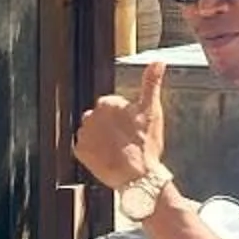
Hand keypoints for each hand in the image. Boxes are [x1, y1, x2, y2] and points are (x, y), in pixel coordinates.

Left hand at [73, 61, 165, 191]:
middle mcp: (91, 116)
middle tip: (127, 140)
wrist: (138, 176)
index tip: (132, 128)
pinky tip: (107, 156)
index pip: (112, 105)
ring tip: (118, 150)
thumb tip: (158, 61)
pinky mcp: (80, 152)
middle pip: (100, 118)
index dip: (124, 117)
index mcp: (107, 103)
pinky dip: (94, 151)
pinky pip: (85, 147)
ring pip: (92, 132)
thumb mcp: (152, 110)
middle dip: (111, 126)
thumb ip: (151, 83)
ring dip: (101, 138)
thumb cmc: (146, 143)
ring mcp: (84, 135)